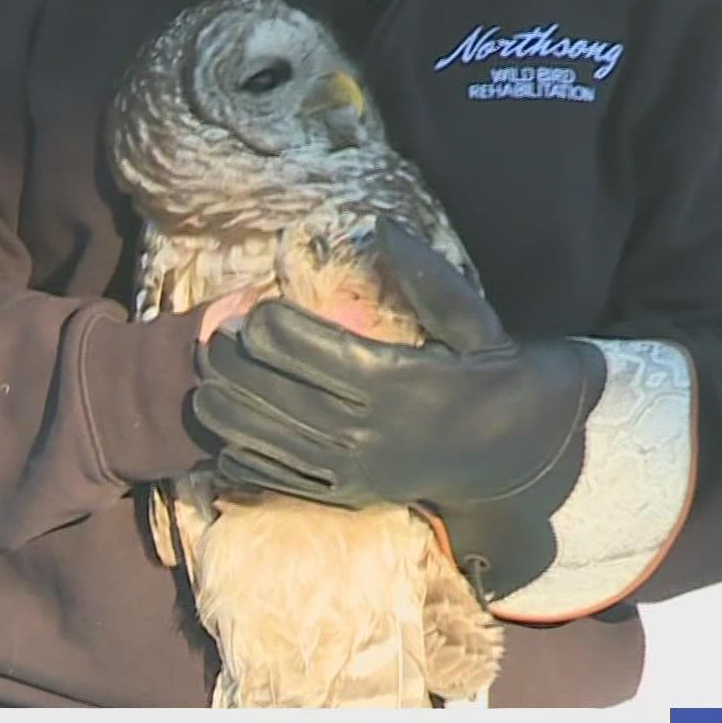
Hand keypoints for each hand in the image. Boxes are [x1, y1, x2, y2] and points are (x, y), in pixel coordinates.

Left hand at [191, 220, 606, 595]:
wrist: (517, 456)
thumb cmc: (491, 375)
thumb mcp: (475, 322)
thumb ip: (428, 277)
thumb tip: (381, 225)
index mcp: (400, 381)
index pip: (318, 351)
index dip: (274, 330)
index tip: (251, 311)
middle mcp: (374, 429)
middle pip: (286, 395)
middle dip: (241, 367)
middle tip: (214, 341)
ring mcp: (360, 469)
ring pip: (277, 442)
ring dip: (232, 415)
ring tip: (204, 385)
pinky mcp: (352, 497)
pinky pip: (290, 485)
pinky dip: (251, 465)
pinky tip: (225, 441)